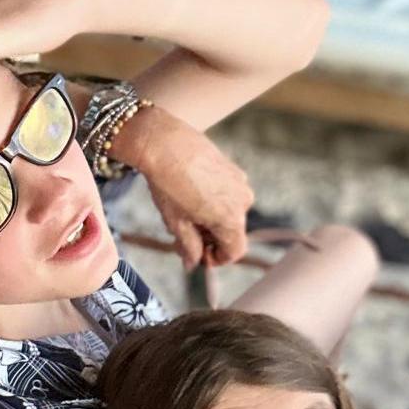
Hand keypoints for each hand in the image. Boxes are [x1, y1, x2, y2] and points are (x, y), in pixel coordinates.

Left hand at [111, 106, 251, 269]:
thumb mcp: (176, 224)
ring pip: (229, 214)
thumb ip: (189, 247)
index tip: (198, 257)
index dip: (216, 259)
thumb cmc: (169, 186)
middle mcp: (242, 201)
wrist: (166, 145)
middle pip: (231, 233)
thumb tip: (193, 264)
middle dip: (209, 240)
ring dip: (210, 222)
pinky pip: (228, 196)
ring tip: (183, 215)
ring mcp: (240, 183)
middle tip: (182, 238)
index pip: (235, 252)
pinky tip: (190, 197)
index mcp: (230, 219)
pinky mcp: (234, 170)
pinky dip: (213, 204)